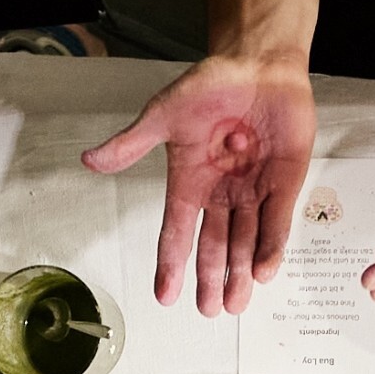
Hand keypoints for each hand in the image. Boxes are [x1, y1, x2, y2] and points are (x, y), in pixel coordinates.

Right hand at [83, 53, 315, 315]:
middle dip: (210, 279)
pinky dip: (271, 247)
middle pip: (213, 246)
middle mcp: (220, 194)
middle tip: (210, 310)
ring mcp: (253, 191)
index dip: (170, 264)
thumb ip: (132, 143)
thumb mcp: (164, 114)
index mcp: (189, 182)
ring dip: (240, 273)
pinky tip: (264, 273)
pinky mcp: (284, 182)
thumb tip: (90, 160)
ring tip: (235, 303)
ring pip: (245, 241)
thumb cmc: (212, 85)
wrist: (259, 63)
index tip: (165, 297)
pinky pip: (277, 221)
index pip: (176, 231)